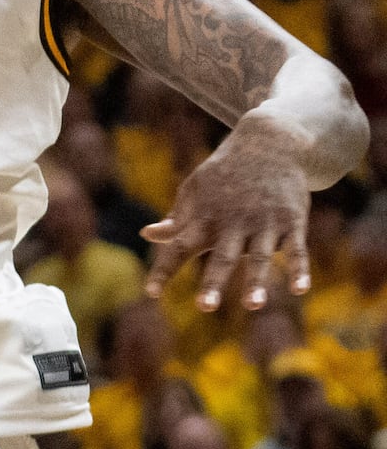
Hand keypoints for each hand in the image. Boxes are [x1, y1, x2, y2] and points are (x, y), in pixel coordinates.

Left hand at [143, 112, 311, 311]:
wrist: (270, 141)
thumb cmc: (227, 171)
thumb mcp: (196, 188)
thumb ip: (178, 218)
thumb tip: (147, 235)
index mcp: (206, 216)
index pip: (180, 246)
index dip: (165, 269)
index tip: (151, 292)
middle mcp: (233, 221)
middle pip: (222, 256)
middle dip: (213, 281)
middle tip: (204, 306)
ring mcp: (264, 221)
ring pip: (259, 256)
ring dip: (256, 281)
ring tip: (253, 305)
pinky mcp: (291, 220)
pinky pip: (296, 249)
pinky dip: (299, 269)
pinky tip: (300, 289)